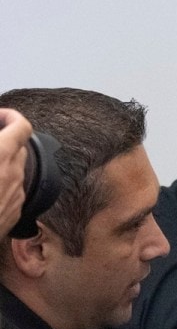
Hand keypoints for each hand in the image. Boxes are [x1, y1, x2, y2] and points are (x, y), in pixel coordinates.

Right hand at [0, 109, 30, 235]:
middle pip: (20, 147)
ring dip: (3, 162)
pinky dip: (2, 182)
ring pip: (17, 169)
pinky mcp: (15, 212)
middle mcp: (13, 174)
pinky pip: (13, 189)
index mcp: (0, 157)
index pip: (22, 127)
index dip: (12, 116)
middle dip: (4, 139)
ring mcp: (16, 195)